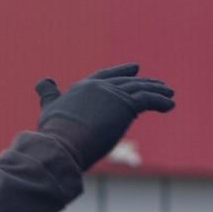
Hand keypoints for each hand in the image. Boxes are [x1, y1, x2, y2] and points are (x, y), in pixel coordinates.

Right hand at [33, 64, 175, 168]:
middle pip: (126, 81)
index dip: (120, 72)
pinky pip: (149, 99)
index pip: (105, 76)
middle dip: (144, 82)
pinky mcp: (126, 105)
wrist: (63, 143)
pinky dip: (160, 101)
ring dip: (157, 91)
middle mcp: (99, 87)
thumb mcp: (49, 108)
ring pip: (141, 89)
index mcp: (83, 88)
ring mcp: (113, 94)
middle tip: (159, 84)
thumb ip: (49, 94)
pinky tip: (170, 105)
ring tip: (169, 95)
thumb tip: (43, 81)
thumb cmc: (54, 133)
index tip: (135, 69)